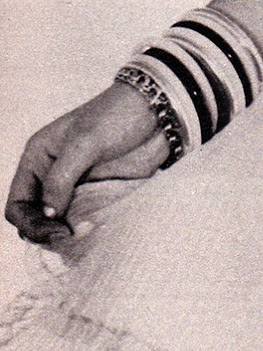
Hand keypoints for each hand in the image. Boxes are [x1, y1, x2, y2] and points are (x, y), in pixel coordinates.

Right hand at [5, 83, 167, 244]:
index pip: (18, 204)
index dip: (29, 223)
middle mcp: (53, 178)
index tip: (55, 229)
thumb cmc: (117, 116)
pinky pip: (85, 222)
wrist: (157, 114)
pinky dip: (88, 233)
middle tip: (69, 237)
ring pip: (60, 226)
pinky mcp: (100, 195)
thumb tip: (48, 214)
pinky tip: (98, 232)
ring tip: (86, 235)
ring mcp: (77, 189)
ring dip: (69, 237)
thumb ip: (61, 179)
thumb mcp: (84, 142)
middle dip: (47, 234)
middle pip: (36, 221)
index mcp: (39, 160)